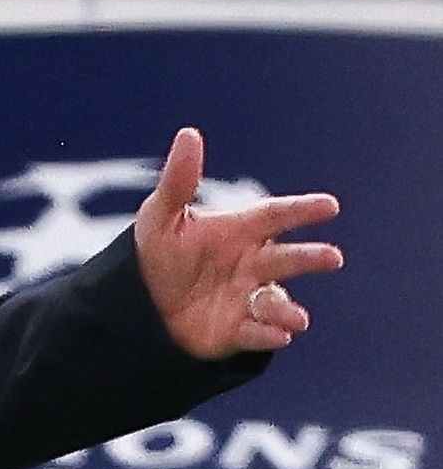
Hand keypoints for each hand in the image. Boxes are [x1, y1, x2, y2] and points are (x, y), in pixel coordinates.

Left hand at [133, 126, 342, 359]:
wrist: (137, 303)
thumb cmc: (157, 253)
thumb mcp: (161, 216)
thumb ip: (179, 180)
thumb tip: (189, 134)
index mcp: (239, 231)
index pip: (275, 215)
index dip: (301, 210)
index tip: (329, 205)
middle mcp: (251, 264)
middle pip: (287, 258)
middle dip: (310, 257)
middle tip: (332, 257)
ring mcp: (246, 298)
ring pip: (276, 301)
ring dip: (287, 307)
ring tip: (296, 317)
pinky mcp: (235, 331)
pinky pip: (256, 333)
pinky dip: (268, 334)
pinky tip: (278, 334)